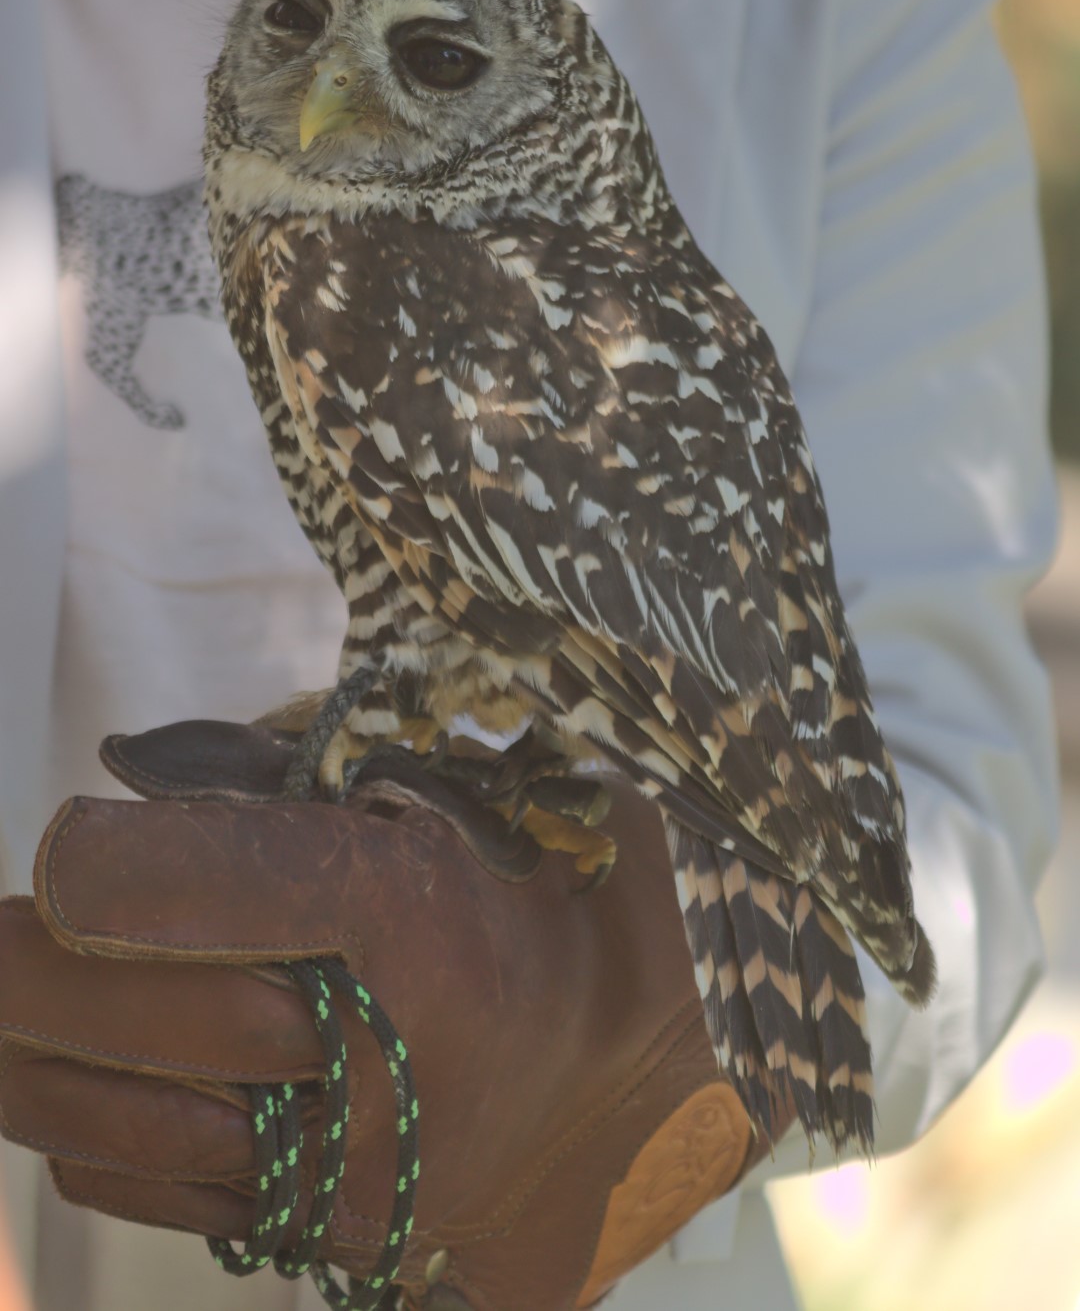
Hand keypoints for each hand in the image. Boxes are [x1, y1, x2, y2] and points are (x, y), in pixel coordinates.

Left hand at [0, 721, 783, 1309]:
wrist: (681, 1060)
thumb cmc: (574, 881)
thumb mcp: (461, 783)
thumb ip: (294, 768)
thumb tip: (128, 778)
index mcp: (408, 925)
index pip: (166, 891)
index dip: (91, 860)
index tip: (70, 837)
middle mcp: (370, 1070)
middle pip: (106, 1014)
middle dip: (8, 963)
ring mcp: (350, 1179)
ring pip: (101, 1125)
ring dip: (22, 1055)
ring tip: (0, 1000)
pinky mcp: (337, 1243)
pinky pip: (155, 1188)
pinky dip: (97, 1128)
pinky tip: (93, 1075)